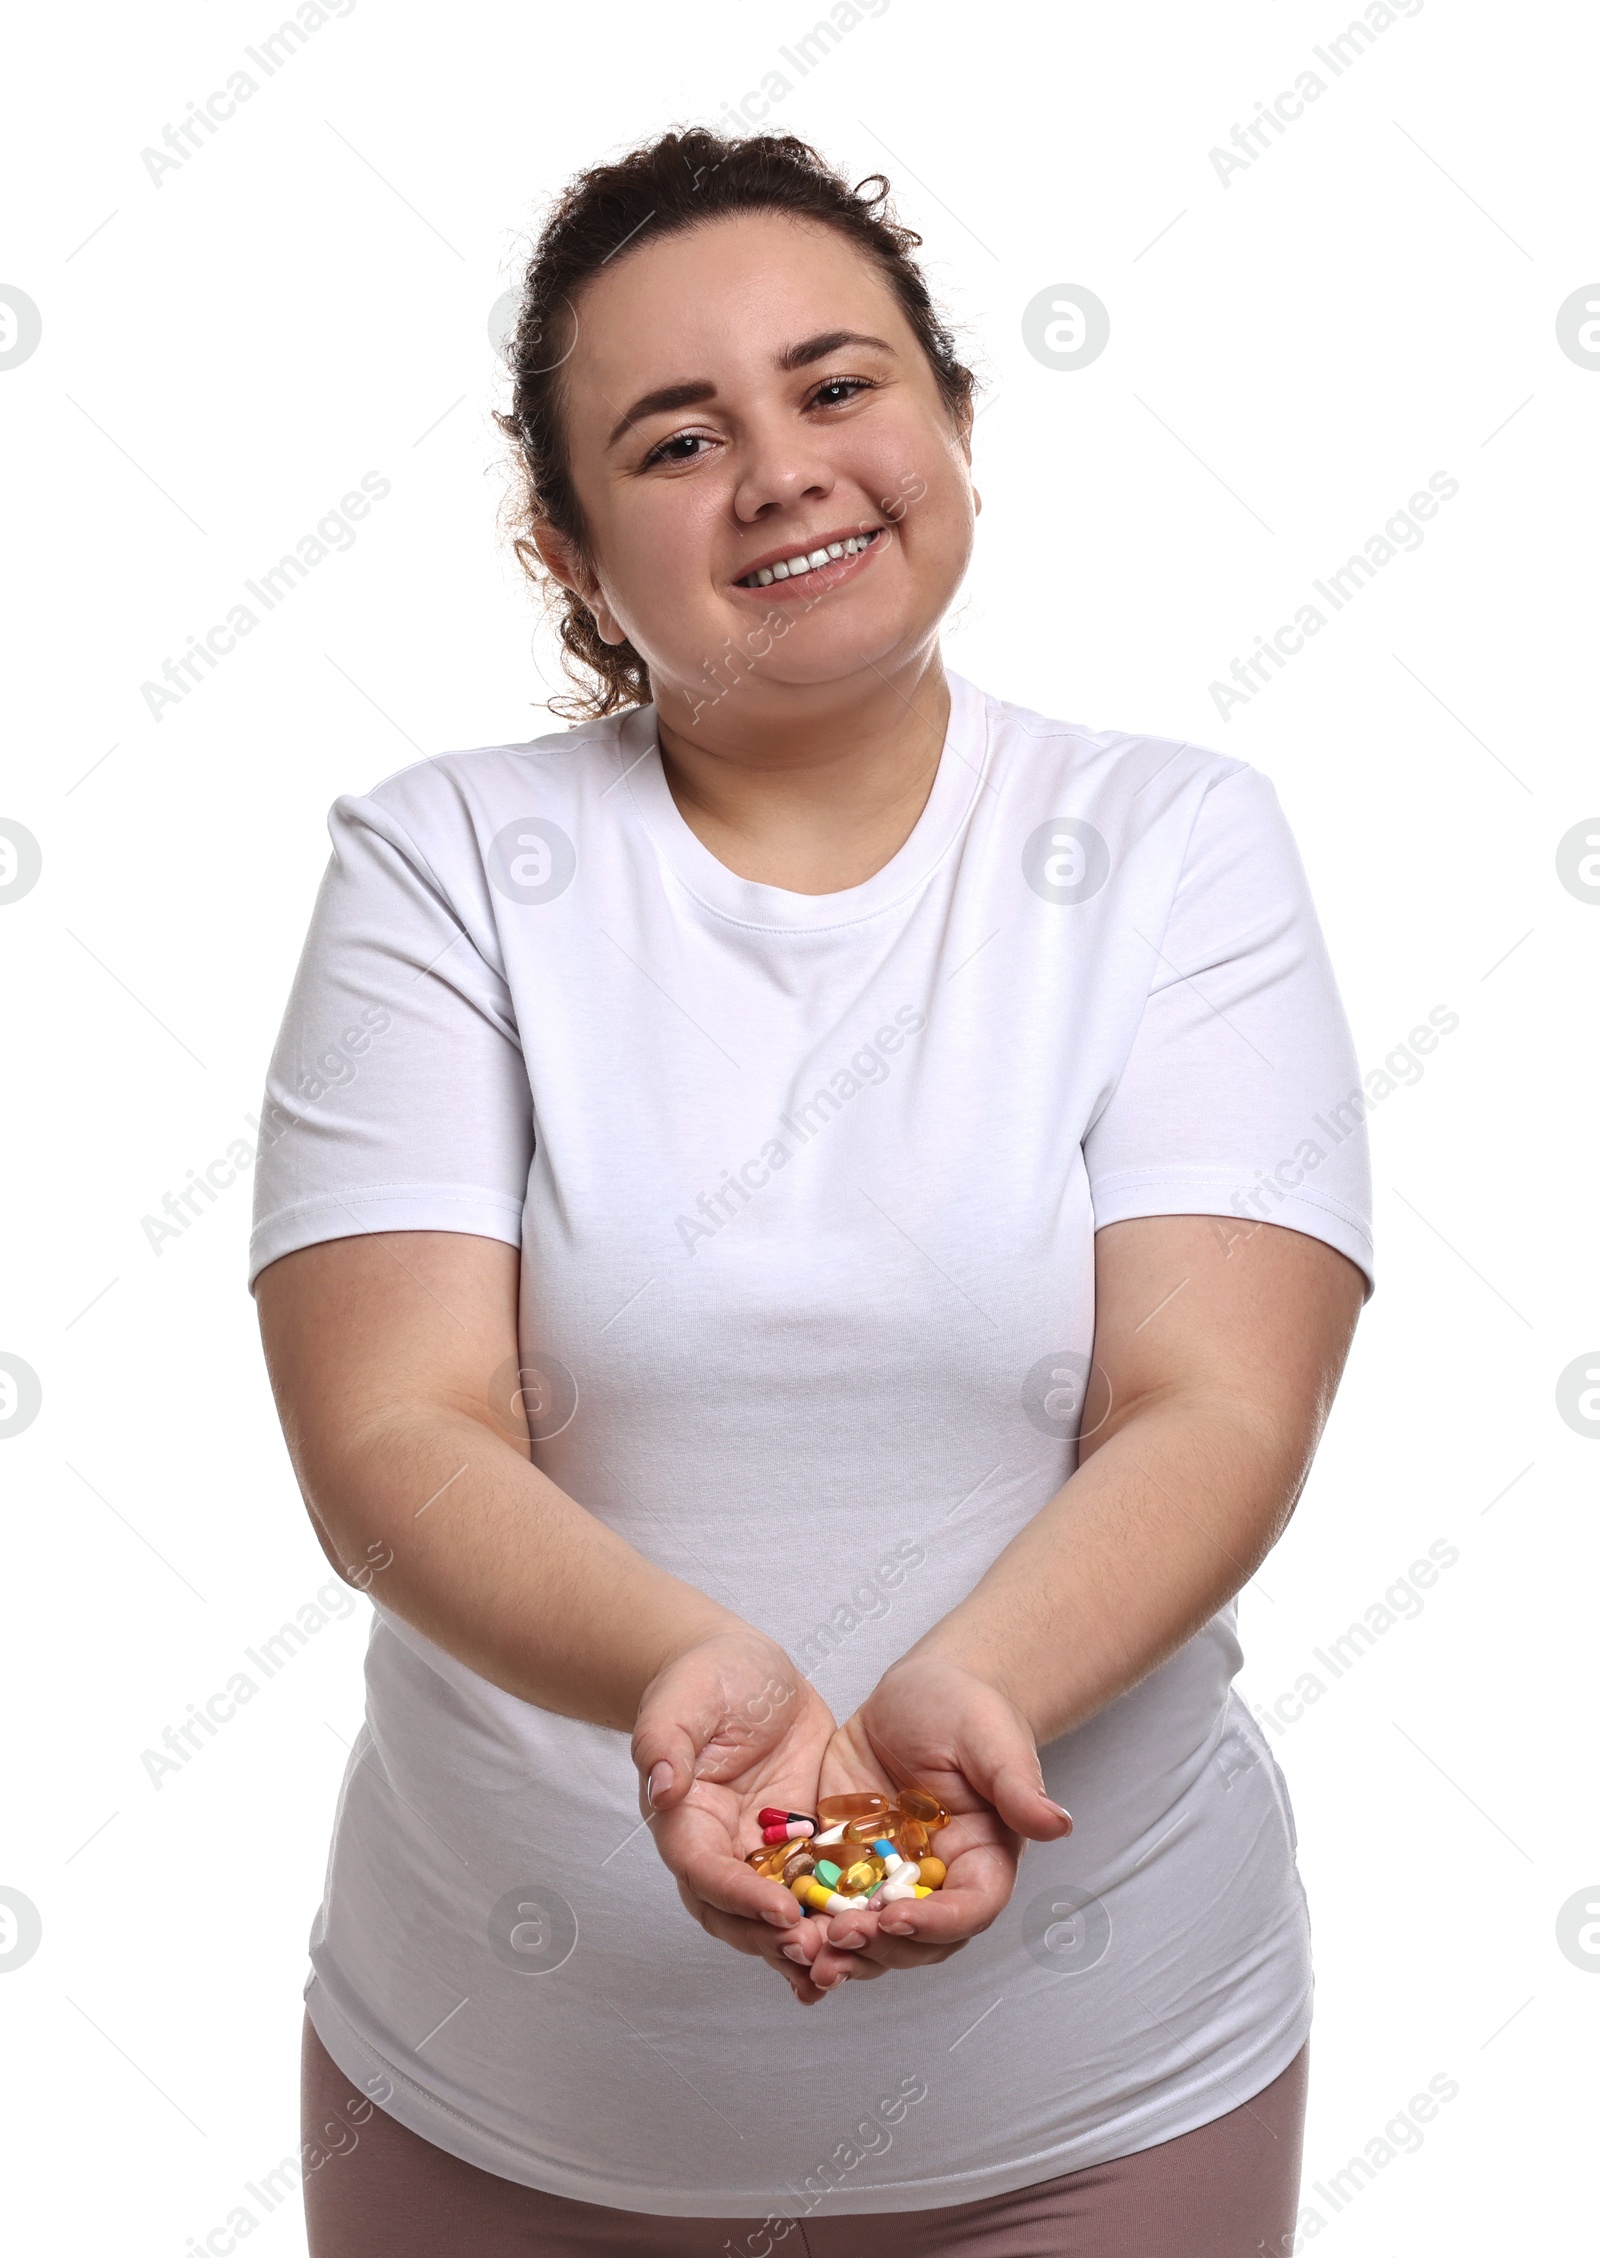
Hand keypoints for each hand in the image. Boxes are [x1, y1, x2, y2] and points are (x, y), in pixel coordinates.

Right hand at [632, 1627, 841, 2004]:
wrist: (744, 1667)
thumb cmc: (703, 1678)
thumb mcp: (682, 1699)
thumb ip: (665, 1742)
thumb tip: (662, 1788)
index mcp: (685, 1820)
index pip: (705, 1872)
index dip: (739, 1897)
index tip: (780, 1910)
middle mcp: (721, 1846)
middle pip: (736, 1912)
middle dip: (772, 1937)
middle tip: (817, 1951)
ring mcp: (762, 1848)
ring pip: (777, 1911)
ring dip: (805, 1940)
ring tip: (844, 1963)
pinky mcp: (801, 1839)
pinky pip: (815, 1884)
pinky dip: (835, 1913)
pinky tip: (869, 1938)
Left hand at [779, 1650, 1072, 1992]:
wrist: (920, 1693)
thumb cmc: (968, 1711)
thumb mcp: (993, 1740)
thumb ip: (1017, 1786)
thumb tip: (1057, 1823)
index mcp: (980, 1862)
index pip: (968, 1910)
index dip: (935, 1924)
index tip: (897, 1918)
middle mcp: (935, 1883)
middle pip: (913, 1941)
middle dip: (878, 1948)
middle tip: (838, 1940)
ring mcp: (886, 1876)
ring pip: (866, 1935)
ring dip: (836, 1952)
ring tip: (802, 1953)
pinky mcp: (843, 1860)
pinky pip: (823, 1901)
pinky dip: (802, 1922)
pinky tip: (773, 1928)